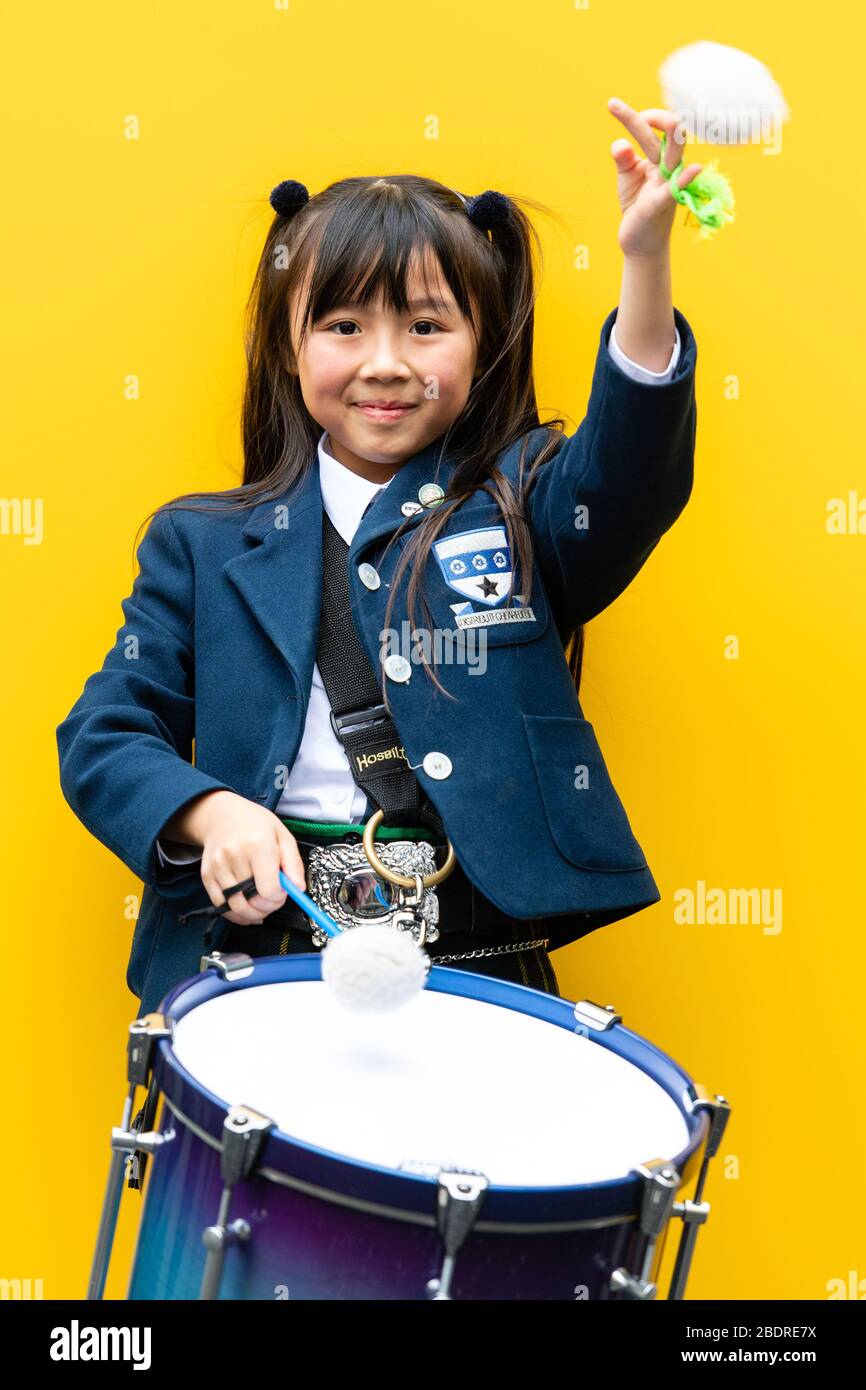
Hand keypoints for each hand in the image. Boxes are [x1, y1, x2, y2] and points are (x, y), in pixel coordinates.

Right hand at [177, 789, 305, 925]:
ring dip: (252, 914)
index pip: (269, 889)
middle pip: (252, 901)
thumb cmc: (256, 825)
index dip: (279, 898)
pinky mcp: (207, 875)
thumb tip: (298, 888)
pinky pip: (220, 906)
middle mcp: (234, 856)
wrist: (222, 815)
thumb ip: (293, 864)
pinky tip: (246, 907)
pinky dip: (235, 914)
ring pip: (236, 907)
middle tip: (273, 899)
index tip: (282, 892)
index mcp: (258, 845)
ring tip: (260, 905)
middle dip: (268, 907)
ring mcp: (217, 867)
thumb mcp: (282, 836)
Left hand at [607, 97, 702, 258]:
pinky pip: (676, 189)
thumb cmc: (637, 206)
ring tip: (663, 120)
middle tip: (614, 105)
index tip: (615, 110)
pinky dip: (685, 179)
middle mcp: (668, 167)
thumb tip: (620, 143)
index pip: (653, 130)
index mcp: (659, 158)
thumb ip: (624, 158)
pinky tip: (695, 169)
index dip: (637, 118)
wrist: (639, 242)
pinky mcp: (661, 204)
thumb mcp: (626, 178)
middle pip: (669, 134)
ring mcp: (668, 184)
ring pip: (674, 153)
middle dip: (653, 116)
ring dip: (670, 134)